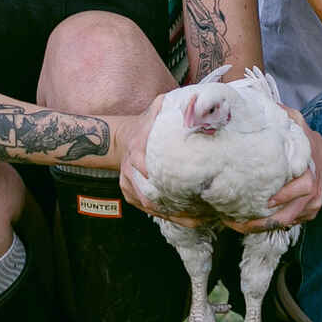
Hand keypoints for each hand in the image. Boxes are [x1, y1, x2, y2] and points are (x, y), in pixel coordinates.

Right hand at [118, 93, 196, 223]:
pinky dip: (169, 216)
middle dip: (171, 204)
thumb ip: (170, 105)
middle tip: (200, 211)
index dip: (151, 172)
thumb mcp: (155, 108)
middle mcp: (129, 169)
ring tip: (200, 220)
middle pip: (146, 193)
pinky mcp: (131, 194)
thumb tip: (195, 101)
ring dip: (174, 214)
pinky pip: (149, 210)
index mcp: (135, 148)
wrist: (121, 139)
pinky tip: (190, 220)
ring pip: (150, 206)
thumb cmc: (145, 124)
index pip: (139, 161)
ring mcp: (129, 184)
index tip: (172, 183)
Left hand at [232, 107, 321, 233]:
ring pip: (297, 218)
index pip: (306, 185)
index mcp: (311, 160)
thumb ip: (277, 114)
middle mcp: (317, 181)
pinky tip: (256, 225)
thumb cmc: (298, 132)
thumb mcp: (291, 119)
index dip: (288, 195)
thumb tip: (251, 110)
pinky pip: (297, 220)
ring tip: (244, 227)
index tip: (267, 202)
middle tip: (245, 223)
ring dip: (270, 226)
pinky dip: (277, 225)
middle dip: (272, 220)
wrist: (313, 142)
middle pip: (299, 209)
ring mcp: (316, 196)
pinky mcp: (311, 206)